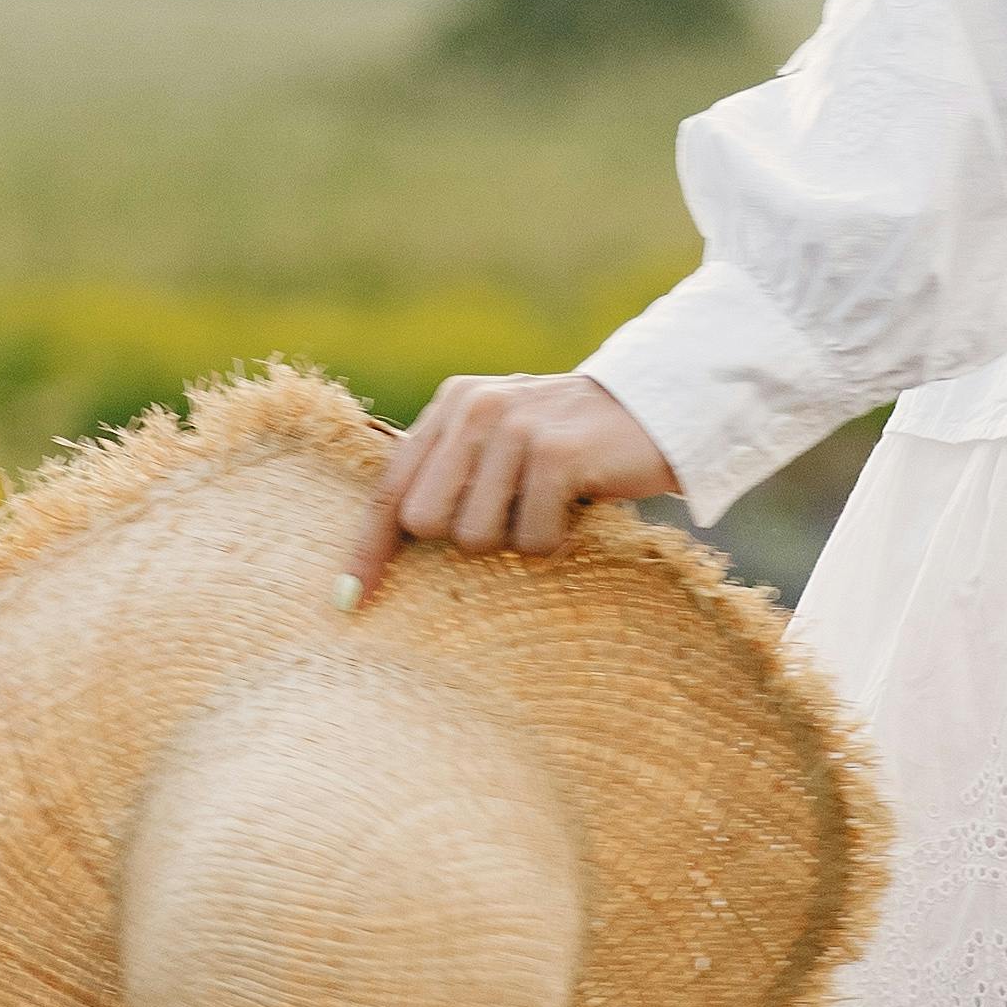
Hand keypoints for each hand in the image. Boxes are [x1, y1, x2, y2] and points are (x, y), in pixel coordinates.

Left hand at [354, 374, 675, 600]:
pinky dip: (554, 541)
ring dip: (516, 539)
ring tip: (548, 507)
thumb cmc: (573, 444)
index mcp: (453, 405)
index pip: (390, 488)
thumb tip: (396, 541)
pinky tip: (575, 511)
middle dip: (465, 538)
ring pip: (474, 536)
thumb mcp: (504, 444)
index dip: (368, 548)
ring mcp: (514, 427)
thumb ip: (453, 473)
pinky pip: (530, 539)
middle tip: (512, 518)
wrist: (657, 411)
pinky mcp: (554, 454)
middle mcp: (474, 408)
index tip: (349, 601)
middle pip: (423, 522)